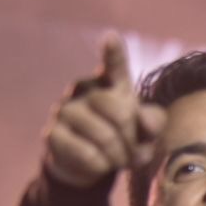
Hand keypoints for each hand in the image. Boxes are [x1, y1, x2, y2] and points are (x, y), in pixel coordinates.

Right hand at [43, 34, 167, 187]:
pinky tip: (98, 164)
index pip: (113, 64)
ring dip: (118, 157)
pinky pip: (87, 155)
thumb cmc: (121, 138)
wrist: (88, 163)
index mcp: (109, 82)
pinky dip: (100, 167)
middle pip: (119, 113)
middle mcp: (83, 89)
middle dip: (132, 139)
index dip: (113, 53)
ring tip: (118, 161)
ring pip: (104, 137)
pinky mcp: (52, 134)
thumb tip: (143, 120)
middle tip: (133, 153)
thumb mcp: (144, 131)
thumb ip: (153, 122)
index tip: (111, 38)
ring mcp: (64, 110)